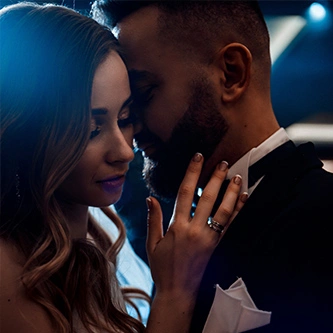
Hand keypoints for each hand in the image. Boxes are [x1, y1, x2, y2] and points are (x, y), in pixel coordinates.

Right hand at [146, 153, 246, 295]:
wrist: (178, 291)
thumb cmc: (162, 267)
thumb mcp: (152, 244)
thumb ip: (153, 219)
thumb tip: (150, 197)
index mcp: (177, 227)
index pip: (185, 193)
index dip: (192, 173)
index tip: (198, 158)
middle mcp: (195, 230)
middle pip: (207, 198)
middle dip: (216, 178)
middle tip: (223, 162)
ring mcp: (208, 238)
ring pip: (223, 211)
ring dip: (231, 192)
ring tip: (237, 176)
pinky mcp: (217, 245)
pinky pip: (230, 225)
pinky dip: (238, 210)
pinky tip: (243, 198)